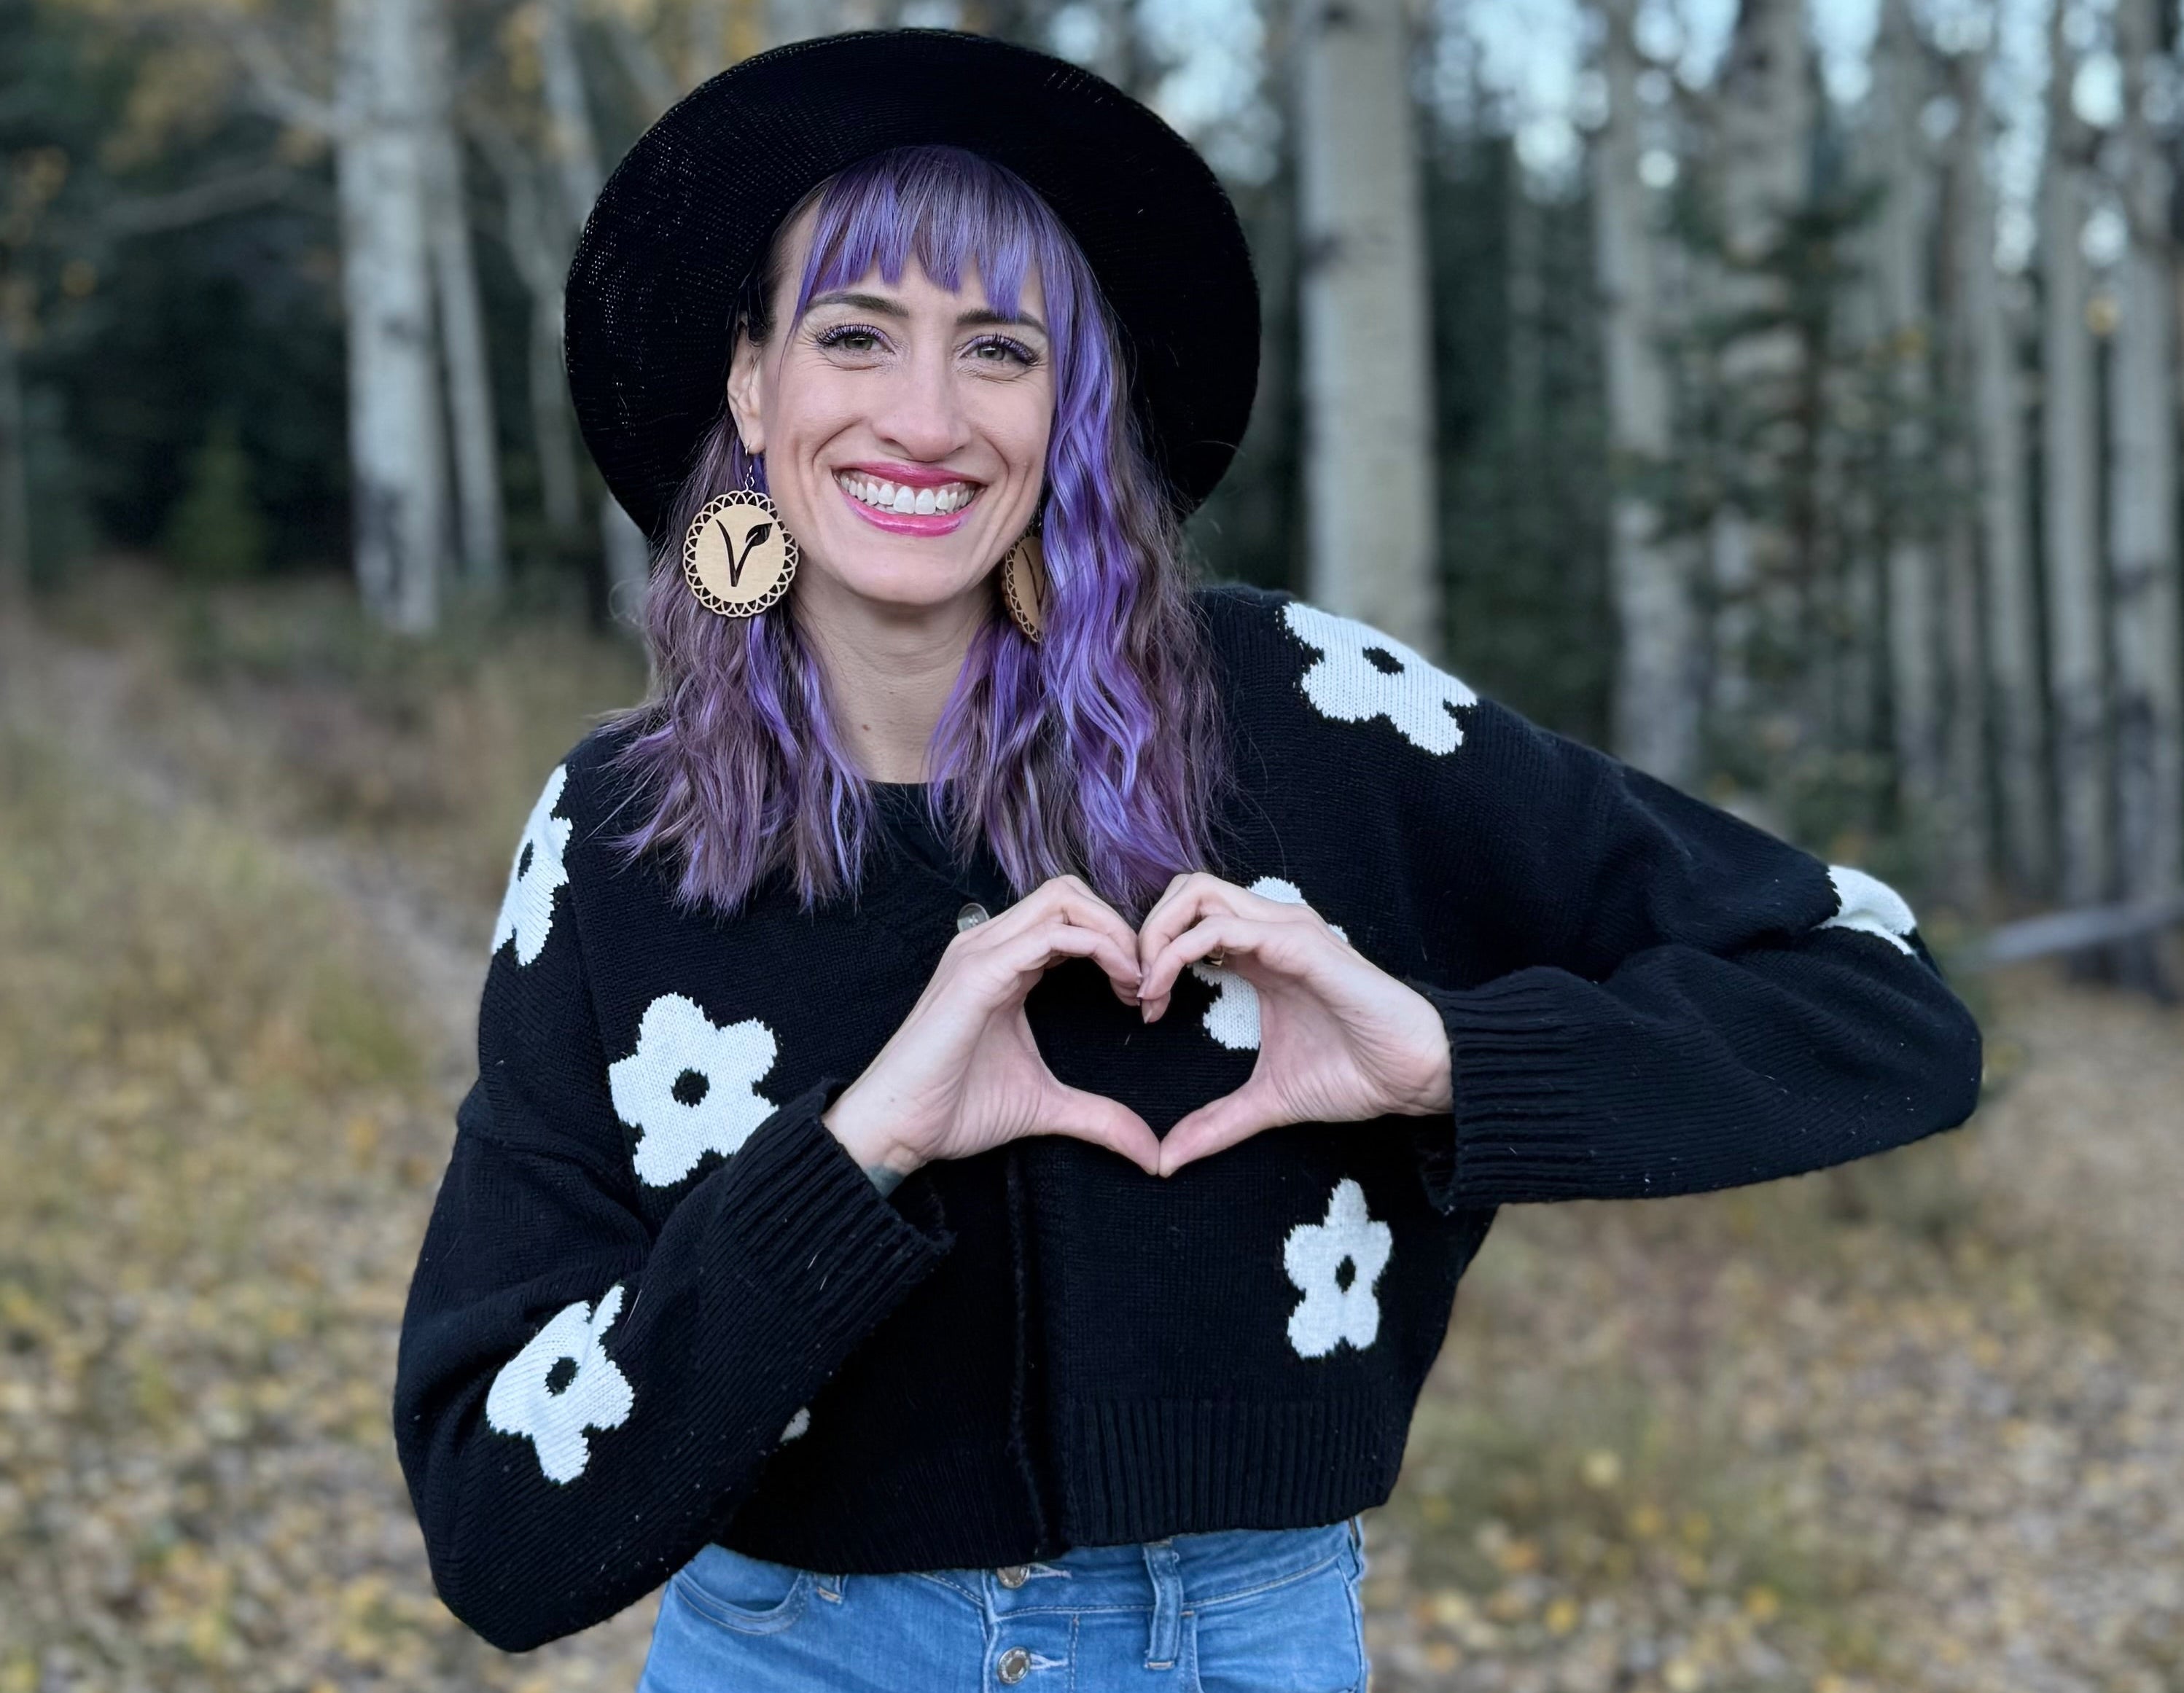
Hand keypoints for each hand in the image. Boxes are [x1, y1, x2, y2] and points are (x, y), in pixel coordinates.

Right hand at [823, 876, 1161, 1184]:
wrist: (899, 1130)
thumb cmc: (955, 1110)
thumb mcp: (1045, 1107)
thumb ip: (1098, 1117)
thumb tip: (1150, 1153)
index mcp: (1003, 963)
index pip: (1069, 917)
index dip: (1117, 944)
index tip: (1143, 994)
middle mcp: (990, 945)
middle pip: (1070, 893)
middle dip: (1121, 927)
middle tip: (1146, 981)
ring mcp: (980, 953)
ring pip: (1063, 899)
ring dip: (1114, 932)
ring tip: (1137, 981)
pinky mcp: (978, 973)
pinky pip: (1050, 934)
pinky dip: (1098, 947)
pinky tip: (1121, 984)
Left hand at [1135, 873, 1452, 1175]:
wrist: (1414, 1076)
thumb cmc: (1355, 1074)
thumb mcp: (1267, 1100)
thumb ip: (1216, 1123)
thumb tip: (1166, 1161)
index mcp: (1260, 953)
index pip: (1189, 919)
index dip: (1152, 954)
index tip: (1142, 1008)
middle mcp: (1270, 930)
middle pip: (1186, 890)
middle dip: (1146, 931)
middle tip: (1136, 989)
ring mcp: (1286, 931)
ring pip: (1198, 893)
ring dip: (1157, 937)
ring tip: (1146, 989)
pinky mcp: (1300, 944)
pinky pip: (1223, 927)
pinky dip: (1178, 952)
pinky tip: (1165, 991)